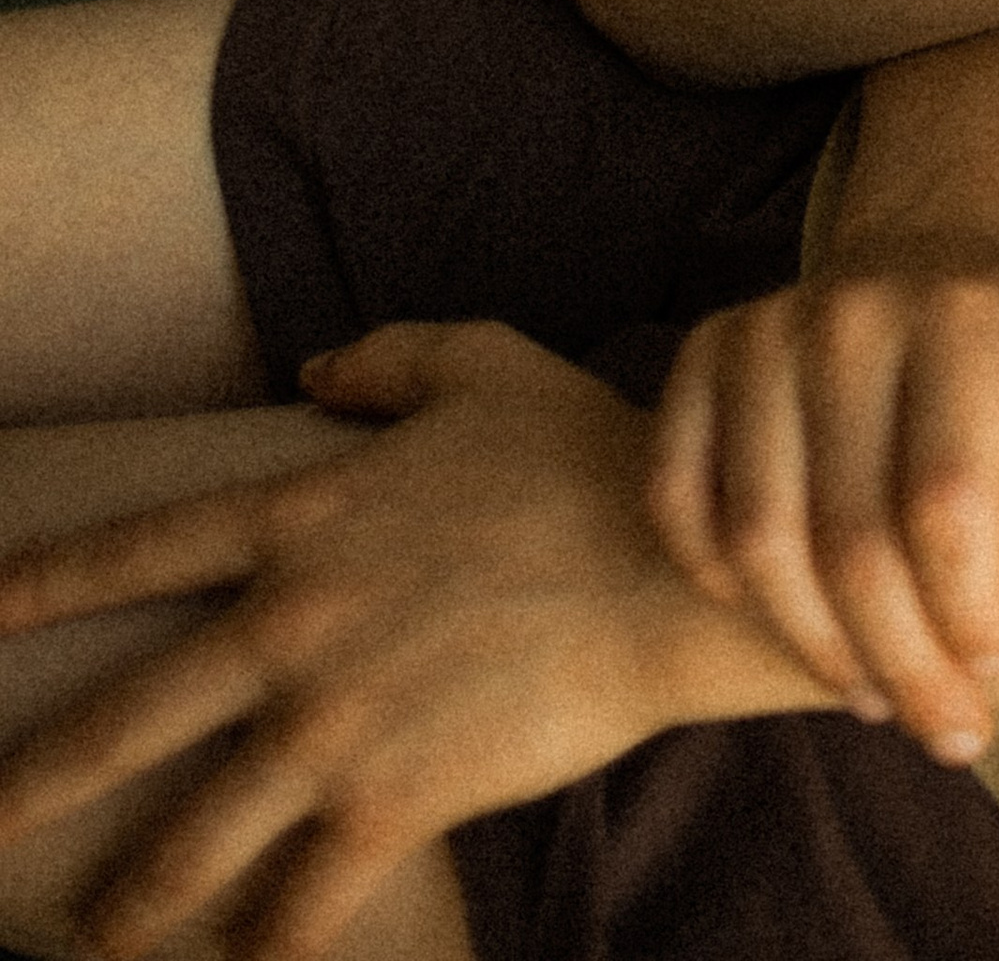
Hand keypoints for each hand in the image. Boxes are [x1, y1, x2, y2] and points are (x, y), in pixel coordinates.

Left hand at [0, 321, 810, 960]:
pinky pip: (301, 902)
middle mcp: (290, 624)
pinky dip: (264, 946)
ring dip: (129, 901)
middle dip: (37, 781)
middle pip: (126, 719)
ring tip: (91, 937)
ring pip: (191, 838)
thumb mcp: (482, 364)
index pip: (137, 552)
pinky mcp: (394, 802)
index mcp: (301, 514)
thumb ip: (388, 359)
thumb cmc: (586, 452)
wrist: (671, 565)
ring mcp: (334, 722)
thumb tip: (316, 368)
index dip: (40, 582)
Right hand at [647, 246, 998, 761]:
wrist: (929, 263)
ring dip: (813, 643)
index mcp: (960, 313)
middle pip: (852, 538)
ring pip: (759, 535)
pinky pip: (678, 497)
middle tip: (946, 732)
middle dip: (901, 662)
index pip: (946, 500)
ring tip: (874, 694)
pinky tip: (787, 624)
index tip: (996, 668)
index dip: (966, 610)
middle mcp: (852, 312)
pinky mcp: (702, 353)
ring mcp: (766, 330)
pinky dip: (717, 580)